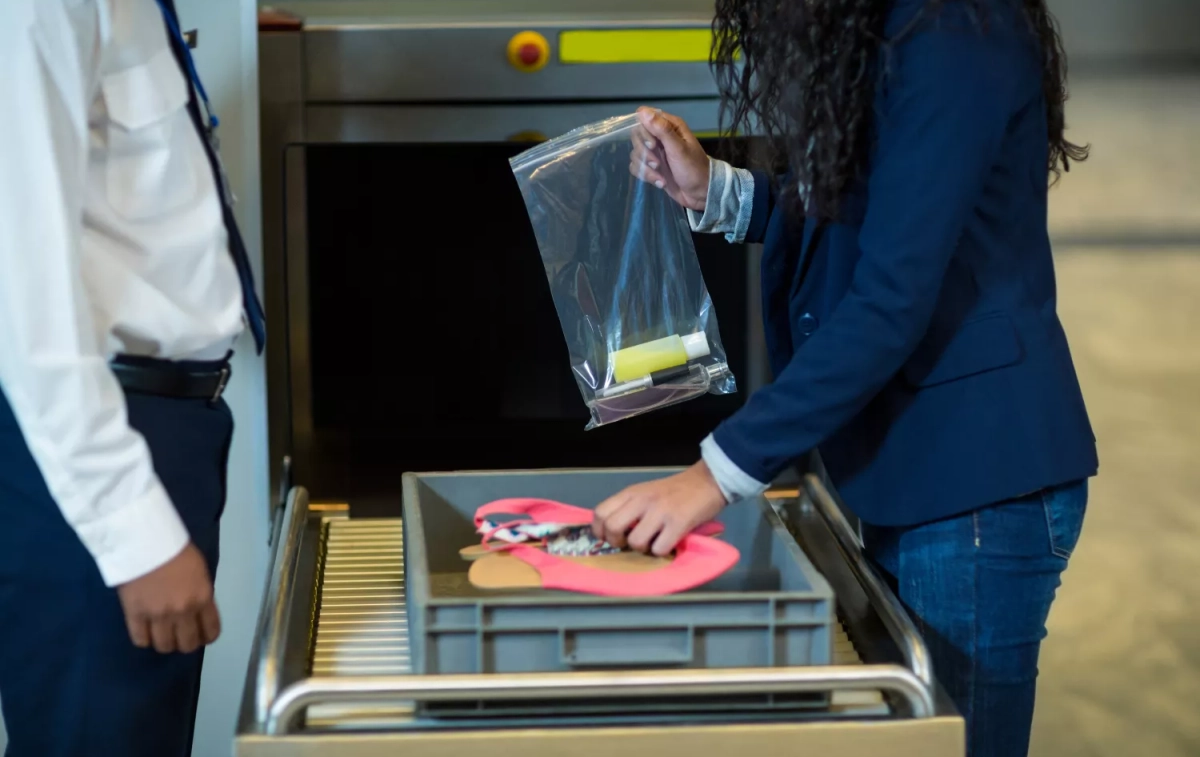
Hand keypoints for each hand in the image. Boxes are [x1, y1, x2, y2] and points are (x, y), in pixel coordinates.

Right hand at [116, 543, 220, 653]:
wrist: (144, 540)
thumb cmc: (175, 550)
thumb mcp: (199, 571)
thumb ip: (200, 593)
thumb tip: (198, 611)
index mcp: (202, 598)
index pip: (211, 631)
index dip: (207, 637)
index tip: (202, 636)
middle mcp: (183, 611)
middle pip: (187, 644)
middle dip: (186, 643)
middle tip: (180, 636)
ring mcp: (158, 615)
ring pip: (164, 646)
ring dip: (165, 643)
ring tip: (162, 634)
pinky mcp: (135, 615)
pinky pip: (140, 640)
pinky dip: (144, 639)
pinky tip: (145, 632)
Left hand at [592, 461, 726, 556]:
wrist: (707, 481)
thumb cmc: (675, 491)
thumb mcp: (646, 492)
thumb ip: (629, 507)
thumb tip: (612, 532)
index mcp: (631, 493)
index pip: (600, 512)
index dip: (599, 531)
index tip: (609, 538)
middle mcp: (642, 501)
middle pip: (612, 527)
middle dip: (617, 542)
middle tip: (629, 543)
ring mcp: (660, 512)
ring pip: (635, 542)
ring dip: (643, 549)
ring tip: (653, 542)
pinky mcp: (678, 523)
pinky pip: (659, 549)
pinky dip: (662, 551)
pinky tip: (669, 542)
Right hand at [629, 106, 710, 211]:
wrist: (700, 193)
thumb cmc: (693, 168)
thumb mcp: (678, 149)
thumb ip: (662, 129)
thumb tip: (642, 112)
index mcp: (670, 126)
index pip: (644, 117)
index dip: (644, 131)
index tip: (652, 144)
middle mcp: (660, 136)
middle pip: (637, 136)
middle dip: (644, 152)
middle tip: (657, 163)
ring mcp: (655, 152)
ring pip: (636, 153)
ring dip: (646, 168)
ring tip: (661, 176)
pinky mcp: (652, 167)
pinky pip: (637, 167)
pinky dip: (647, 176)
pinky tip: (661, 182)